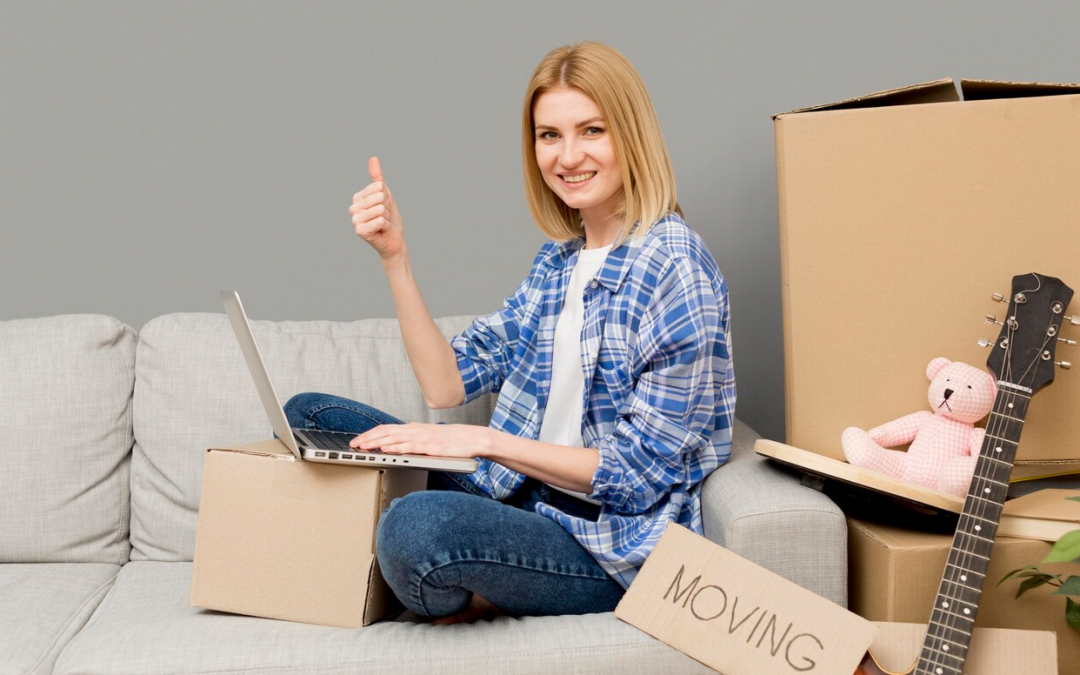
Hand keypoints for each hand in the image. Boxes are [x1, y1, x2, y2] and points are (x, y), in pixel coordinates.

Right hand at [349, 157, 404, 260]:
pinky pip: (380, 221)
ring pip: (380, 209)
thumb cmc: (389, 218)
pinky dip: (385, 226)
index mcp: (358, 197)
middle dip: (387, 208)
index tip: (384, 207)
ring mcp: (355, 220)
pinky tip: (381, 231)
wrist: (393, 239)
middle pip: (379, 198)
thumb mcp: (385, 195)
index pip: (378, 187)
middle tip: (384, 217)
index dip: (386, 197)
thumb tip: (373, 158)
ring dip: (387, 218)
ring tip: (382, 224)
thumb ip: (377, 178)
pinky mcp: (359, 231)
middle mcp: (353, 208)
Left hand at [350, 423, 491, 458]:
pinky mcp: (431, 446)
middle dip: (367, 438)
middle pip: (386, 432)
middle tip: (353, 444)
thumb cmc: (450, 440)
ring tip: (363, 446)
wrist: (471, 438)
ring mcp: (423, 437)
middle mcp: (415, 430)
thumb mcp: (427, 439)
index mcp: (413, 428)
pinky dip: (396, 447)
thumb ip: (411, 441)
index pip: (386, 429)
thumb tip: (394, 447)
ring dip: (376, 442)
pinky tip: (386, 449)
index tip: (356, 440)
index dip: (369, 434)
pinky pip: (410, 446)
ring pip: (394, 438)